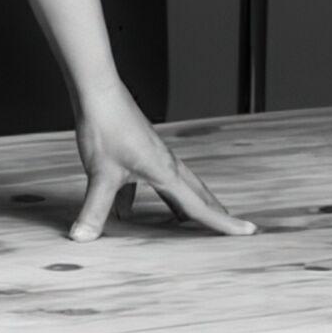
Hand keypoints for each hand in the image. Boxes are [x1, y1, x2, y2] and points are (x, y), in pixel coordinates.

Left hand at [70, 81, 256, 240]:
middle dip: (213, 213)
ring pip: (176, 186)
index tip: (249, 232)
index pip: (199, 207)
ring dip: (183, 203)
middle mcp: (166, 164)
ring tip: (185, 221)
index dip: (224, 223)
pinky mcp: (138, 151)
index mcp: (166, 173)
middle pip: (196, 194)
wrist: (98, 93)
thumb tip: (82, 238)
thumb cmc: (106, 129)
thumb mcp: (100, 175)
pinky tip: (125, 211)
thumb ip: (94, 210)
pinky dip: (143, 197)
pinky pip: (148, 181)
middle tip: (233, 228)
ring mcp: (153, 156)